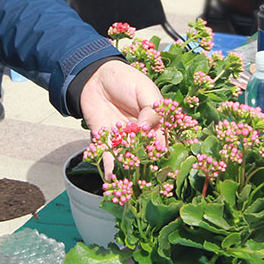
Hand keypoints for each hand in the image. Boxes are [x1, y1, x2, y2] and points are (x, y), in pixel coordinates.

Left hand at [80, 61, 162, 178]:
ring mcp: (123, 139)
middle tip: (149, 182)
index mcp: (155, 122)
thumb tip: (148, 128)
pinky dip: (109, 168)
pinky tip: (111, 179)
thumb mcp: (143, 89)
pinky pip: (108, 157)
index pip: (162, 139)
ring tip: (130, 186)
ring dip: (129, 172)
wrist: (95, 77)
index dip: (165, 152)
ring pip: (128, 159)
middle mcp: (141, 134)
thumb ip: (150, 108)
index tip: (167, 165)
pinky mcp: (106, 141)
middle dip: (148, 168)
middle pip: (146, 154)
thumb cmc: (125, 79)